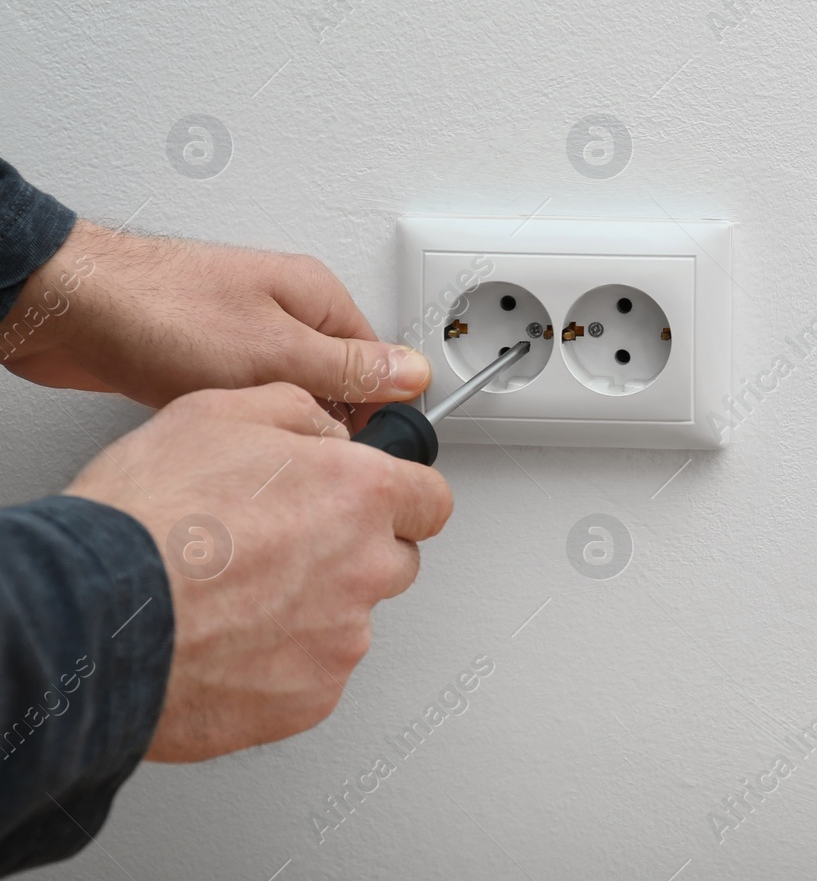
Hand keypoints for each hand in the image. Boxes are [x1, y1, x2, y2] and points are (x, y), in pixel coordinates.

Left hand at [2, 220, 428, 424]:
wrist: (68, 308)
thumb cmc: (161, 311)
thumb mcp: (275, 351)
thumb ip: (350, 368)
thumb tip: (412, 374)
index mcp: (317, 298)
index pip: (378, 362)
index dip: (378, 412)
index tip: (366, 450)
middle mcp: (286, 309)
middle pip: (336, 380)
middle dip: (323, 420)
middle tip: (301, 448)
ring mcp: (244, 331)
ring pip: (289, 393)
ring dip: (276, 421)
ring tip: (252, 435)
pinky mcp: (206, 354)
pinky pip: (246, 397)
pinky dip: (239, 419)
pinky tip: (219, 429)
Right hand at [64, 382, 452, 760]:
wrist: (94, 615)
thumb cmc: (146, 518)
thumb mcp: (219, 411)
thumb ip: (297, 414)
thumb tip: (324, 430)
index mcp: (360, 494)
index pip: (430, 500)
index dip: (399, 498)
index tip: (382, 504)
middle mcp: (366, 567)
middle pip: (394, 560)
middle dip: (355, 552)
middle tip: (284, 548)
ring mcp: (342, 639)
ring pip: (351, 619)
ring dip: (314, 609)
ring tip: (237, 596)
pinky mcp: (311, 698)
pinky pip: (314, 674)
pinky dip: (281, 662)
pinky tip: (228, 640)